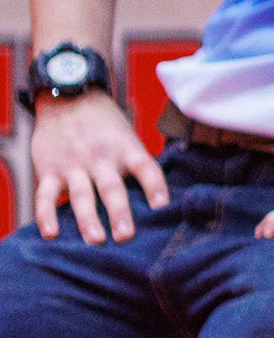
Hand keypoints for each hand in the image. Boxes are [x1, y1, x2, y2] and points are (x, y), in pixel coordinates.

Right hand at [28, 96, 161, 244]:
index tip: (162, 206)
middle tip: (126, 236)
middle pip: (112, 188)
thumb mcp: (126, 135)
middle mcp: (101, 157)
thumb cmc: (104, 123)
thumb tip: (157, 198)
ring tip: (96, 240)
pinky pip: (46, 195)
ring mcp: (73, 165)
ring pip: (81, 195)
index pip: (145, 167)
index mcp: (125, 148)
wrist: (67, 97)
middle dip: (119, 213)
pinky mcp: (49, 170)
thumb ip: (135, 162)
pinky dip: (46, 215)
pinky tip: (50, 233)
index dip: (155, 186)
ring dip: (88, 219)